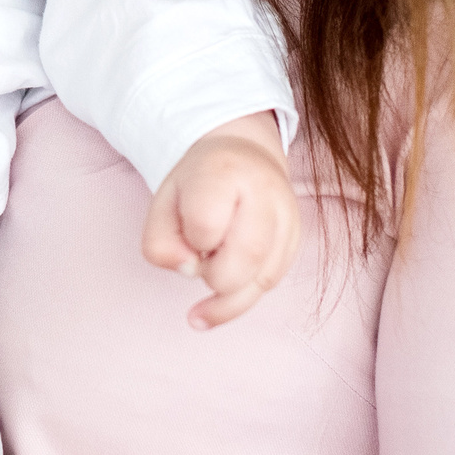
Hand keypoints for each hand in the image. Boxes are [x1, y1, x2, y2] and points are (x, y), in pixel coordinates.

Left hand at [141, 110, 300, 327]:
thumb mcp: (163, 202)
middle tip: (202, 255)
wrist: (244, 156)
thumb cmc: (198, 183)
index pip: (206, 225)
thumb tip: (188, 271)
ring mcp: (287, 217)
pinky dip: (242, 297)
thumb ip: (160, 243)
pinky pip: (270, 283)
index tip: (187, 233)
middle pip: (245, 257)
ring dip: (227, 293)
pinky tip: (220, 298)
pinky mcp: (295, 240)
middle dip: (213, 275)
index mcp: (224, 171)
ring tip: (209, 275)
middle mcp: (265, 191)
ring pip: (263, 279)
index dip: (190, 241)